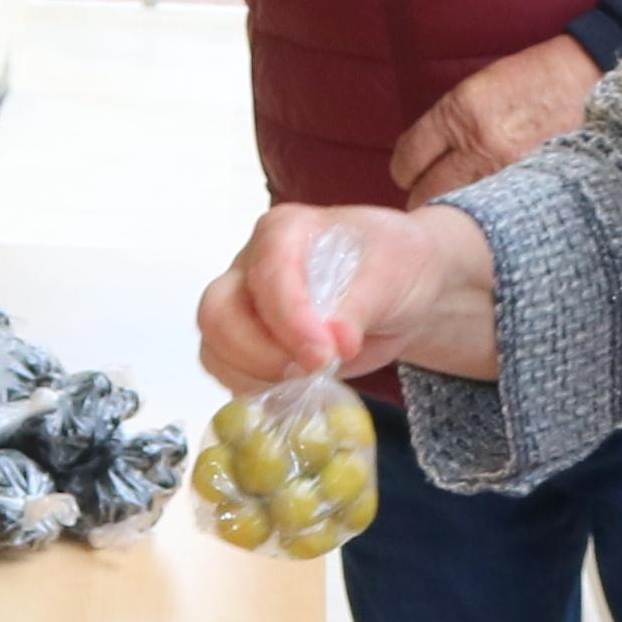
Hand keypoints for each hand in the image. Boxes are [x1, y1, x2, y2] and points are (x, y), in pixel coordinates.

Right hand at [197, 200, 498, 388]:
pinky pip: (228, 373)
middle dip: (259, 353)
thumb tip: (335, 343)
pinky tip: (296, 390)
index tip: (325, 354)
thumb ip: (358, 304)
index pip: (266, 275)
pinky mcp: (249, 344)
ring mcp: (245, 306)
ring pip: (215, 347)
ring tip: (309, 381)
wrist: (406, 290)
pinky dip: (256, 390)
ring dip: (256, 376)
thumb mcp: (391, 273)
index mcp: (284, 232)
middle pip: (218, 313)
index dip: (289, 320)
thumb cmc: (396, 266)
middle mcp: (252, 266)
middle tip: (314, 371)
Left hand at [385, 37, 604, 206]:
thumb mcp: (483, 87)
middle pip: (426, 196)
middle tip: (437, 199)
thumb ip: (450, 124)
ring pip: (458, 217)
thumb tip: (422, 161)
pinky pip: (494, 224)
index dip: (406, 171)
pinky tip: (494, 220)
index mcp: (461, 110)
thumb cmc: (540, 81)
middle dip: (426, 199)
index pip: (407, 159)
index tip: (412, 175)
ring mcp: (509, 174)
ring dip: (456, 217)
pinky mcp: (536, 192)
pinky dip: (489, 226)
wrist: (598, 81)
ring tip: (465, 213)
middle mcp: (480, 145)